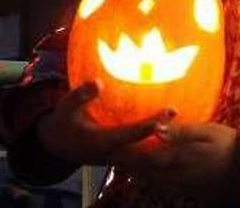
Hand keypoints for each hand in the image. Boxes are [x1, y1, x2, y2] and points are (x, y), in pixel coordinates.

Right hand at [35, 79, 175, 165]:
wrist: (57, 146)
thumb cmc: (62, 123)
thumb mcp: (65, 106)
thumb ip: (81, 95)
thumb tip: (99, 82)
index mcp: (102, 142)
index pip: (130, 134)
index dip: (149, 125)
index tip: (167, 114)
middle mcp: (114, 153)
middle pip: (146, 147)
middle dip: (165, 134)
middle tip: (182, 116)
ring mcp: (119, 157)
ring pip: (146, 154)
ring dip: (163, 140)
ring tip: (182, 121)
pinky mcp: (122, 157)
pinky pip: (142, 152)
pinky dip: (155, 143)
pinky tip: (169, 128)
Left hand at [113, 121, 239, 203]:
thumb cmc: (231, 145)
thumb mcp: (207, 132)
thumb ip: (180, 132)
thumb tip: (155, 129)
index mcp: (178, 159)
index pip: (143, 159)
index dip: (125, 155)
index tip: (109, 148)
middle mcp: (177, 176)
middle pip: (144, 174)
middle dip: (128, 165)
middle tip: (113, 156)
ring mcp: (185, 187)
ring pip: (154, 182)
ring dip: (140, 174)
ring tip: (128, 165)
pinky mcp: (193, 192)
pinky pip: (167, 188)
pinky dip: (156, 180)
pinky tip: (154, 173)